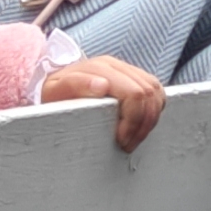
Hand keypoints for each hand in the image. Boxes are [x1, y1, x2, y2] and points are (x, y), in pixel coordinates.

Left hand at [43, 54, 169, 148]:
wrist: (54, 87)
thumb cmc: (54, 95)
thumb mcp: (55, 93)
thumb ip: (76, 85)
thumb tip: (103, 85)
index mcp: (99, 68)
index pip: (134, 93)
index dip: (133, 121)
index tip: (120, 141)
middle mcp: (115, 65)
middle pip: (148, 93)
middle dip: (142, 124)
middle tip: (127, 145)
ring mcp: (126, 69)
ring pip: (156, 91)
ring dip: (150, 119)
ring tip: (133, 138)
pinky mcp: (133, 76)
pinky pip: (157, 91)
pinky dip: (154, 110)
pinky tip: (140, 125)